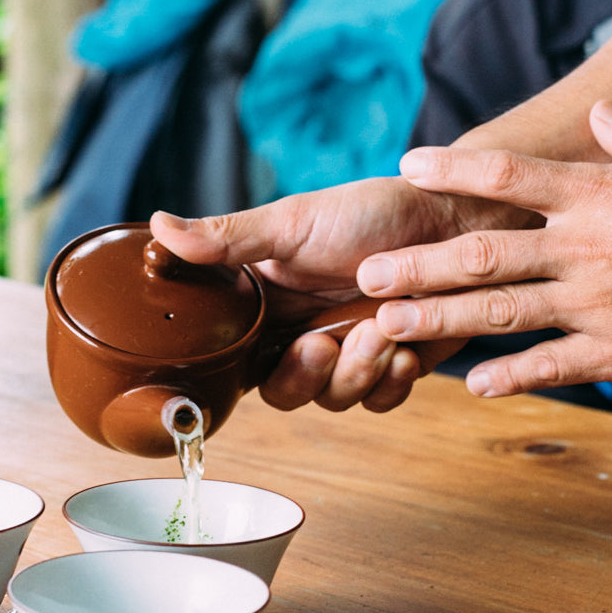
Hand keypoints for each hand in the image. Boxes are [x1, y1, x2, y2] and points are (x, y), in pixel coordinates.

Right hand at [150, 177, 471, 411]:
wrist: (455, 219)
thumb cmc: (371, 212)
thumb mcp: (293, 221)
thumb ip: (227, 238)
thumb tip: (157, 227)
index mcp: (266, 302)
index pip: (231, 357)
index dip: (236, 370)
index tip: (250, 359)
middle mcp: (300, 332)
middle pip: (281, 391)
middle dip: (304, 375)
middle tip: (322, 344)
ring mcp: (348, 352)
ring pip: (333, 399)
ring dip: (355, 372)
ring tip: (380, 329)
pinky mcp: (392, 366)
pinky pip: (380, 400)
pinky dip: (391, 381)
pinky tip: (405, 348)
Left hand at [370, 100, 611, 396]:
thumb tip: (597, 113)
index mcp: (598, 194)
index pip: (508, 174)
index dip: (452, 169)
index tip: (406, 165)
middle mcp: (584, 249)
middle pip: (483, 255)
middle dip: (418, 264)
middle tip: (366, 273)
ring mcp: (597, 304)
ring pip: (501, 314)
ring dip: (439, 320)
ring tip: (388, 325)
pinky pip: (551, 366)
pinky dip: (510, 376)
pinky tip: (472, 385)